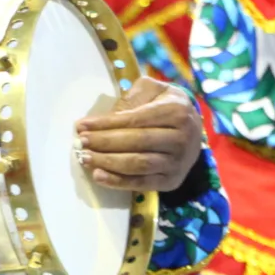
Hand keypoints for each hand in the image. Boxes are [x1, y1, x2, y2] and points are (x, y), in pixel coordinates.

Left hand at [75, 73, 202, 192]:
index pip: (134, 120)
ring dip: (108, 163)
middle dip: (104, 143)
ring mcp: (178, 162)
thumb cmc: (165, 105)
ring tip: (85, 158)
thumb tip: (103, 119)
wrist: (193, 129)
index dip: (106, 124)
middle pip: (136, 142)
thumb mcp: (153, 90)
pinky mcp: (172, 181)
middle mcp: (182, 138)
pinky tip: (98, 176)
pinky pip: (142, 183)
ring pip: (138, 164)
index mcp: (176, 111)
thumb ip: (132, 98)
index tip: (82, 125)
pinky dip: (118, 182)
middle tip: (81, 142)